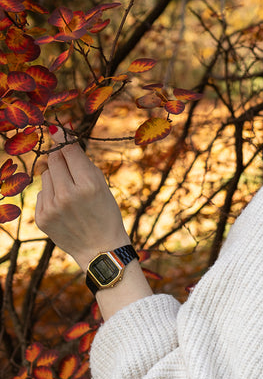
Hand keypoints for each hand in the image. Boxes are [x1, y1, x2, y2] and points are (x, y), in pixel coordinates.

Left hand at [35, 141, 131, 270]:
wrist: (101, 250)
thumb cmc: (105, 214)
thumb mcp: (102, 186)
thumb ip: (82, 161)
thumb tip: (60, 133)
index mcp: (88, 185)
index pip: (67, 150)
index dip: (62, 138)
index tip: (55, 127)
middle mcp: (68, 195)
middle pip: (53, 159)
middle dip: (61, 159)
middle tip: (71, 169)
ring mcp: (52, 208)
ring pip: (45, 175)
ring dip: (56, 179)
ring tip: (71, 196)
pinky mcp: (42, 218)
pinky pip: (42, 193)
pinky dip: (51, 196)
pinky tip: (64, 209)